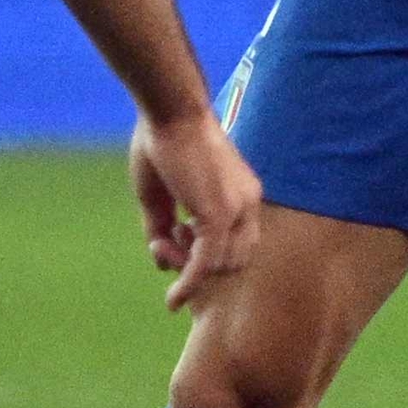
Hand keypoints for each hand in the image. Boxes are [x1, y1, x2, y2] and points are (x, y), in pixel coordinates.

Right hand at [129, 109, 263, 312]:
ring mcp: (238, 210)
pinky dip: (190, 284)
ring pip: (219, 265)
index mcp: (242, 194)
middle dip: (198, 263)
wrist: (169, 108)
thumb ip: (162, 226)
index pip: (236, 241)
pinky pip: (206, 264)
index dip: (206, 252)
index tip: (172, 242)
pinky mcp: (219, 215)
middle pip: (233, 259)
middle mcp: (248, 203)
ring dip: (186, 269)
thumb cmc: (162, 140)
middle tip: (163, 243)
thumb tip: (160, 261)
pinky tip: (172, 299)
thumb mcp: (159, 192)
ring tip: (158, 242)